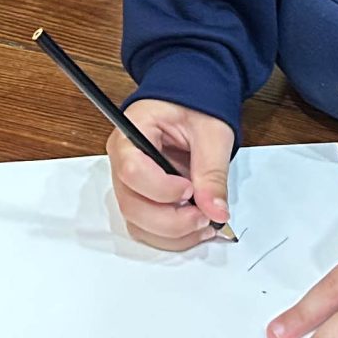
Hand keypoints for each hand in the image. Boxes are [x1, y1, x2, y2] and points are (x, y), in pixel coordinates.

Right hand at [107, 99, 235, 248]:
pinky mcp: (141, 197)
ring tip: (204, 223)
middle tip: (204, 216)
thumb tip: (215, 210)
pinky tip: (196, 226)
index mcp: (132, 132)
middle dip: (171, 220)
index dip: (161, 188)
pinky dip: (173, 235)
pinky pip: (147, 227)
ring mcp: (129, 183)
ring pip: (137, 223)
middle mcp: (122, 160)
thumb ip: (212, 172)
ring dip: (173, 233)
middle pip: (131, 205)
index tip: (190, 188)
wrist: (190, 102)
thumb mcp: (212, 132)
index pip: (132, 170)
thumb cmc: (194, 106)